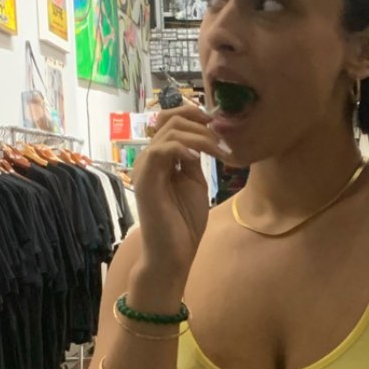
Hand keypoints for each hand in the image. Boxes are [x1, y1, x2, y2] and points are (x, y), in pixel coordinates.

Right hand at [133, 103, 223, 281]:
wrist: (174, 253)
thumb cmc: (184, 222)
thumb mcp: (195, 182)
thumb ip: (194, 159)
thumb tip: (203, 137)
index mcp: (161, 158)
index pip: (170, 120)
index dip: (194, 114)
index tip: (219, 125)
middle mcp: (149, 159)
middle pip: (170, 119)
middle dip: (201, 124)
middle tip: (224, 140)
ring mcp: (145, 168)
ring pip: (169, 131)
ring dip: (200, 137)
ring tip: (219, 151)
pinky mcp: (145, 180)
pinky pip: (161, 150)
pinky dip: (183, 148)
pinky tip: (198, 159)